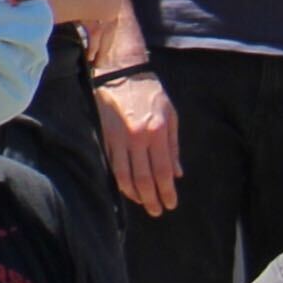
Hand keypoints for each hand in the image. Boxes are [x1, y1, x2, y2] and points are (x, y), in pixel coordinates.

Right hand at [97, 65, 180, 215]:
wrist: (121, 71)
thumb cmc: (150, 93)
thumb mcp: (171, 116)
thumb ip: (173, 146)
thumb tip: (177, 174)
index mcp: (157, 132)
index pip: (163, 172)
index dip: (167, 192)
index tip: (171, 204)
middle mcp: (137, 138)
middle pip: (143, 178)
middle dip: (151, 199)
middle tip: (157, 211)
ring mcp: (118, 138)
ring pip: (124, 175)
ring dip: (134, 194)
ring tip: (142, 203)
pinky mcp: (105, 135)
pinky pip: (112, 164)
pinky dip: (119, 180)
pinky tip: (126, 188)